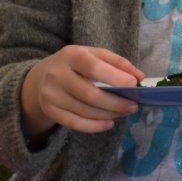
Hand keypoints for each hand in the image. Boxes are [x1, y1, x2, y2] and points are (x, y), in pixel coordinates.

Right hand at [21, 46, 143, 136]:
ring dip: (109, 114)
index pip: (92, 67)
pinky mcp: (50, 111)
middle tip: (134, 105)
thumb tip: (139, 76)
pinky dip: (95, 126)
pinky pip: (75, 123)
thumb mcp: (94, 55)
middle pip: (89, 94)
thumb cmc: (76, 64)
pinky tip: (109, 123)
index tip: (133, 84)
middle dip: (115, 102)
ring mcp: (51, 94)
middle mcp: (57, 74)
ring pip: (84, 111)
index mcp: (71, 55)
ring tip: (125, 112)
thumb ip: (117, 62)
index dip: (114, 76)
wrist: (42, 77)